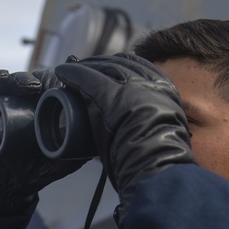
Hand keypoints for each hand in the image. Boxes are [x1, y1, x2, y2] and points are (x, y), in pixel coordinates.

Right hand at [0, 68, 89, 214]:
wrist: (7, 184)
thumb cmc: (38, 170)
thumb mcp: (65, 159)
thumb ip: (82, 149)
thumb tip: (101, 134)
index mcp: (49, 107)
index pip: (58, 84)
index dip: (65, 77)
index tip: (72, 77)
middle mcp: (28, 101)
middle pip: (37, 78)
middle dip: (46, 77)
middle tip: (54, 84)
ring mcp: (7, 103)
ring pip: (14, 81)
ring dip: (22, 78)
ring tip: (31, 86)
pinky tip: (3, 78)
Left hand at [54, 53, 195, 224]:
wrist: (155, 164)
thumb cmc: (157, 159)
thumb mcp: (161, 131)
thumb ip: (151, 122)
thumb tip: (137, 129)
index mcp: (165, 89)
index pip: (139, 67)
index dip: (119, 65)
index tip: (107, 68)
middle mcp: (149, 82)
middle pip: (119, 63)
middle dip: (100, 64)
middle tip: (84, 68)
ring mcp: (128, 86)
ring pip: (102, 68)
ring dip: (85, 67)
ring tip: (71, 71)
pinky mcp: (107, 94)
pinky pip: (85, 77)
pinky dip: (72, 74)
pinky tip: (62, 72)